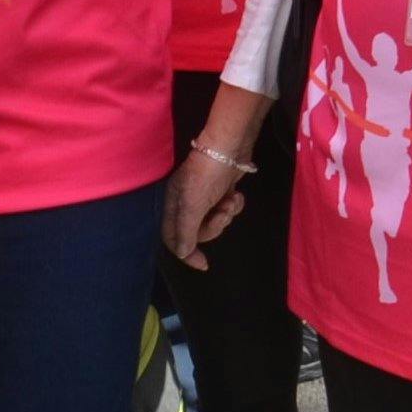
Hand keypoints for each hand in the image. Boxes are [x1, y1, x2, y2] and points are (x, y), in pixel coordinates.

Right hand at [163, 141, 252, 267]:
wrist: (230, 146)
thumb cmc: (207, 175)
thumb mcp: (193, 204)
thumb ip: (186, 231)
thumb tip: (182, 254)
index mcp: (174, 205)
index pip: (174, 238)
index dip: (187, 253)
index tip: (204, 265)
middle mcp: (186, 202)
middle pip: (198, 231)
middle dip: (215, 225)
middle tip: (224, 213)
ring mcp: (204, 196)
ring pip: (215, 220)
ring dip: (227, 214)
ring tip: (231, 200)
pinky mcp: (220, 190)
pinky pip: (226, 209)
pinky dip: (234, 205)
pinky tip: (237, 195)